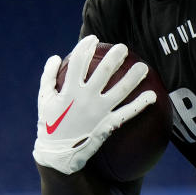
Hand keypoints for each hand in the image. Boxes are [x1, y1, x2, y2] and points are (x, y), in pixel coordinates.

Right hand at [33, 35, 155, 173]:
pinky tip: (152, 96)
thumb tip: (55, 57)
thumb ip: (48, 76)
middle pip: (104, 71)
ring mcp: (99, 111)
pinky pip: (128, 113)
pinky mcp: (108, 124)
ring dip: (134, 76)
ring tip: (144, 67)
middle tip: (123, 48)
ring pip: (121, 90)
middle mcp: (86, 98)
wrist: (58, 155)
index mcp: (69, 90)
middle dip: (115, 56)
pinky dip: (141, 104)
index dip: (86, 47)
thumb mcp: (43, 99)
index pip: (79, 61)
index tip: (94, 39)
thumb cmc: (49, 125)